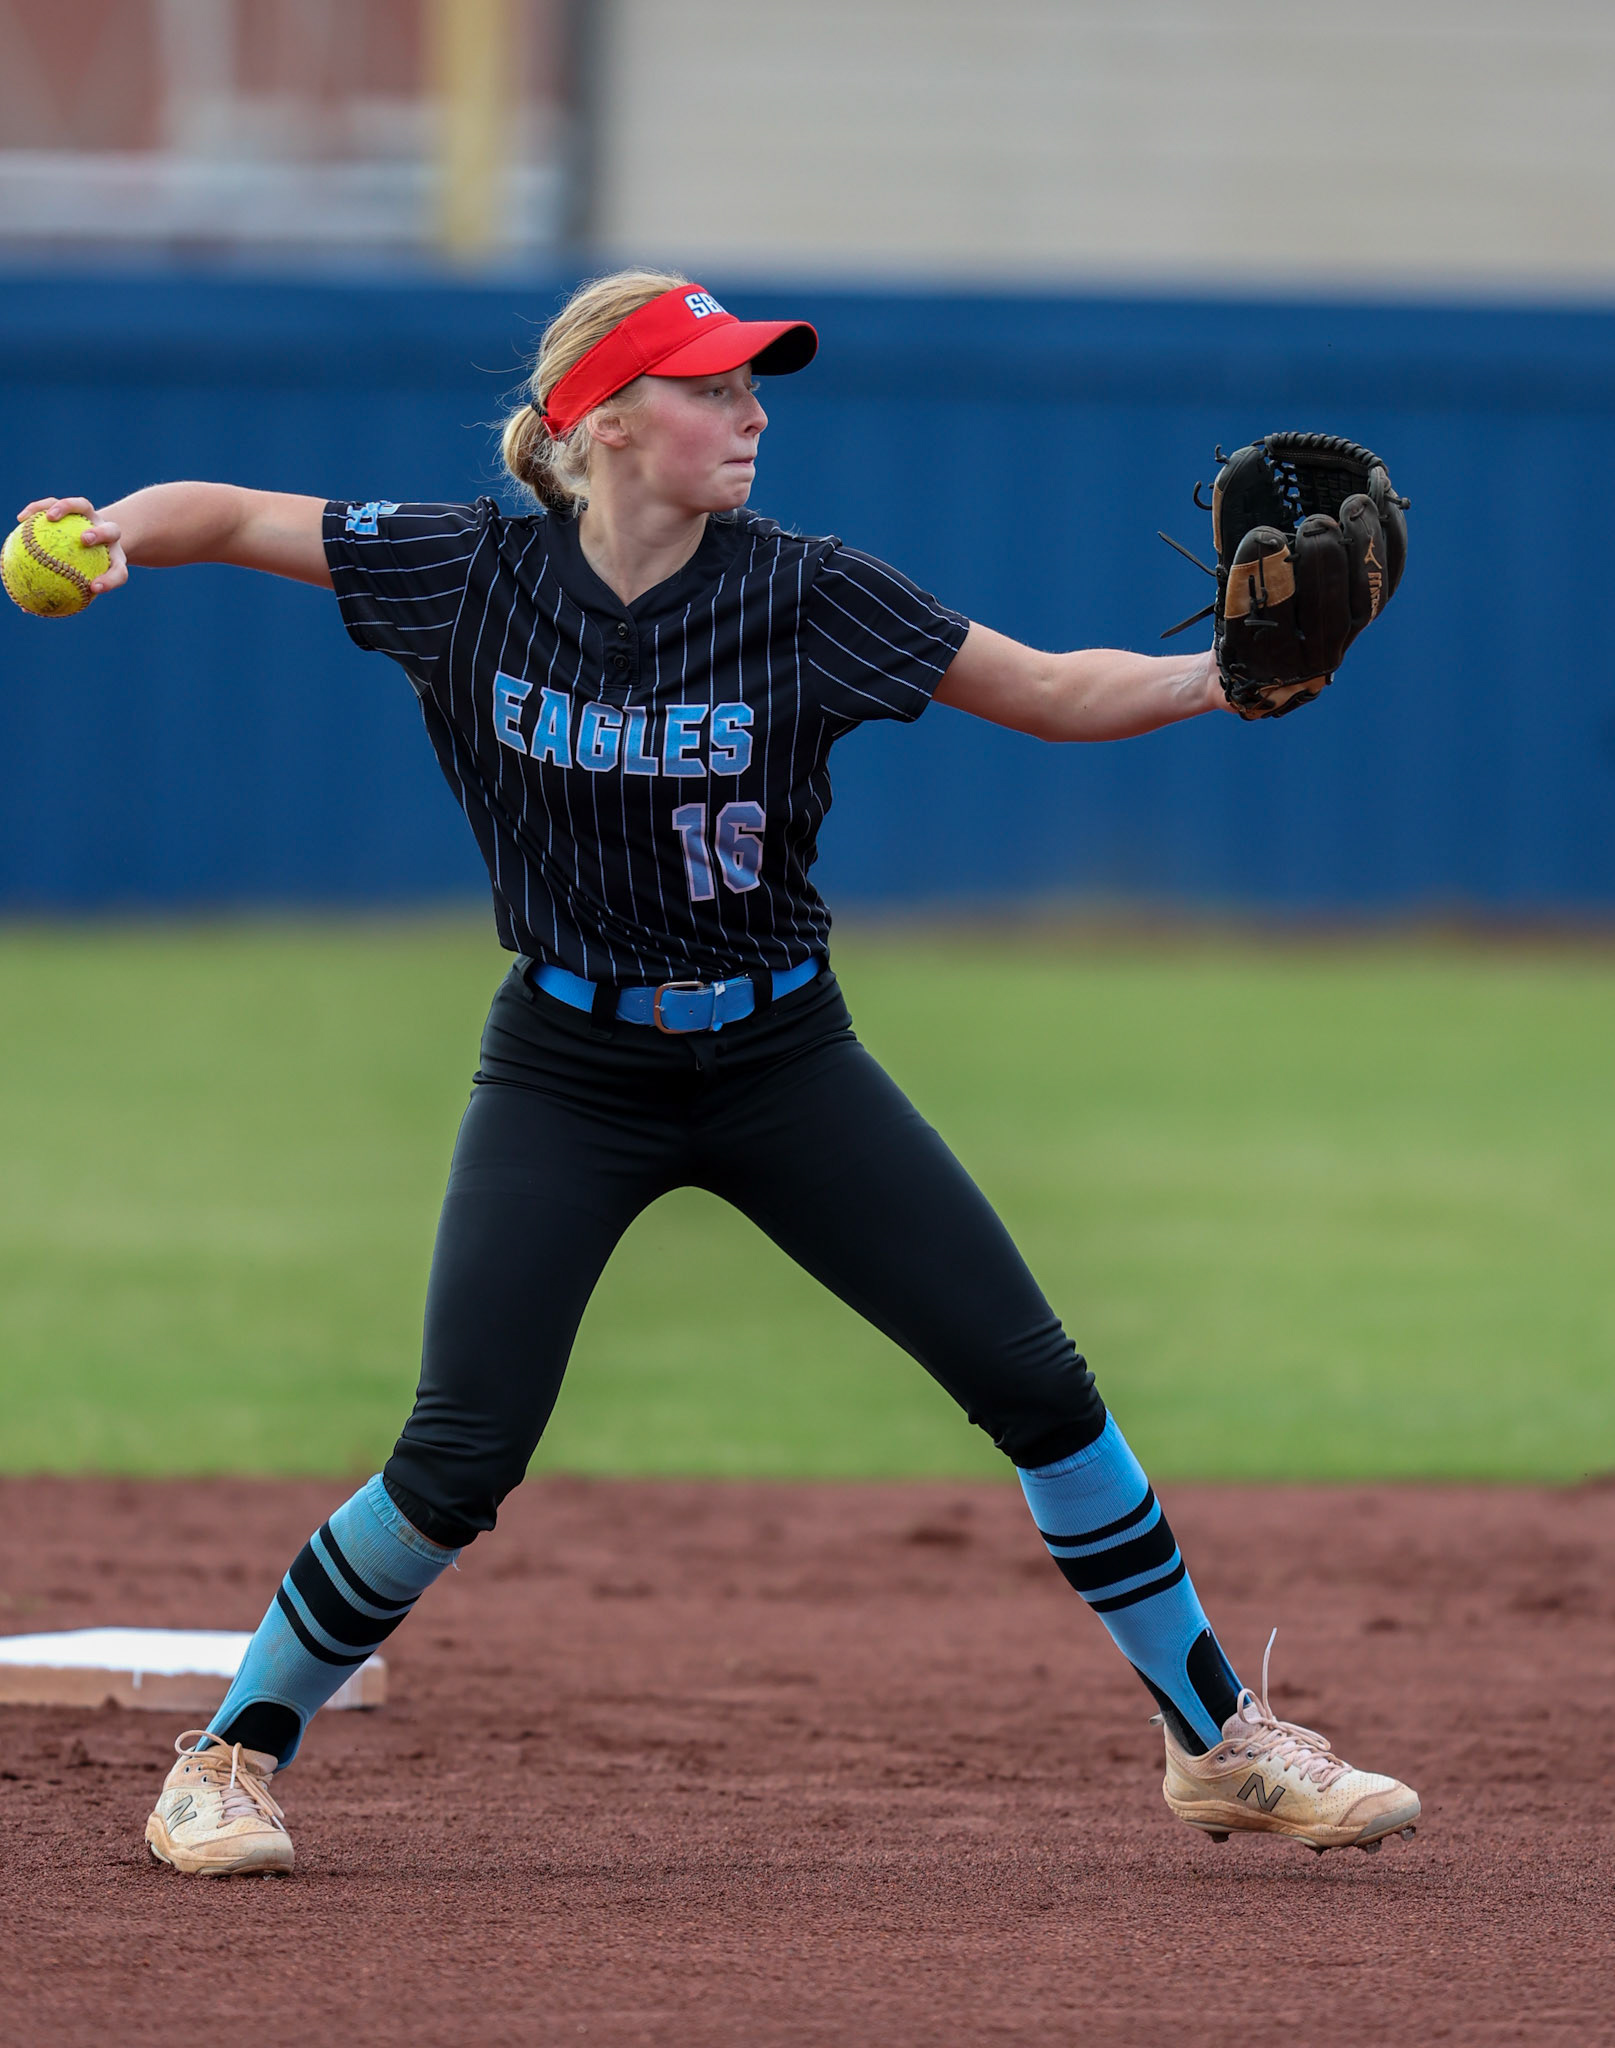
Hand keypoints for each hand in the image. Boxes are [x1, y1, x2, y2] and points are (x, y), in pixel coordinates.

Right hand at [14, 496, 128, 594]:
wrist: (94, 539)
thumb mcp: (69, 582)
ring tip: (50, 517)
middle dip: (99, 534)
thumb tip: (25, 608)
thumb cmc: (80, 569)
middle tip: (84, 540)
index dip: (110, 580)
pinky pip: (56, 502)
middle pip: (112, 531)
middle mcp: (108, 534)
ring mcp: (93, 516)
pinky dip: (40, 508)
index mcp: (115, 559)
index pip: (119, 571)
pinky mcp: (76, 505)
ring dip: (69, 508)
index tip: (93, 588)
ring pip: (85, 506)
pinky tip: (21, 519)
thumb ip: (54, 593)